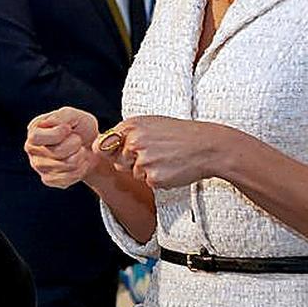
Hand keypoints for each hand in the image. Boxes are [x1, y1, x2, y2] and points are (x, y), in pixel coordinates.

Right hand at [25, 106, 101, 188]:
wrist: (91, 147)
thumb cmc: (80, 128)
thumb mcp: (75, 116)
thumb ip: (63, 116)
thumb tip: (52, 123)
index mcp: (34, 129)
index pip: (36, 137)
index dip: (57, 134)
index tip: (69, 128)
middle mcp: (32, 148)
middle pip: (55, 152)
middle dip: (75, 144)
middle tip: (77, 140)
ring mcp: (38, 166)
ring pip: (66, 165)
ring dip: (80, 156)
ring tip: (79, 150)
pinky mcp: (48, 179)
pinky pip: (68, 178)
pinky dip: (80, 169)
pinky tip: (79, 162)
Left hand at [104, 116, 223, 189]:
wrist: (207, 146)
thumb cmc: (179, 134)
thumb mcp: (150, 123)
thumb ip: (126, 133)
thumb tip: (99, 146)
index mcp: (131, 125)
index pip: (102, 144)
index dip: (109, 151)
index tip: (119, 152)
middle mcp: (134, 141)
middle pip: (118, 162)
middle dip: (131, 162)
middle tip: (156, 152)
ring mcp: (143, 160)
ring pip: (133, 173)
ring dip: (147, 171)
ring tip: (166, 158)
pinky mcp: (154, 177)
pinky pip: (148, 183)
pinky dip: (158, 179)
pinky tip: (171, 168)